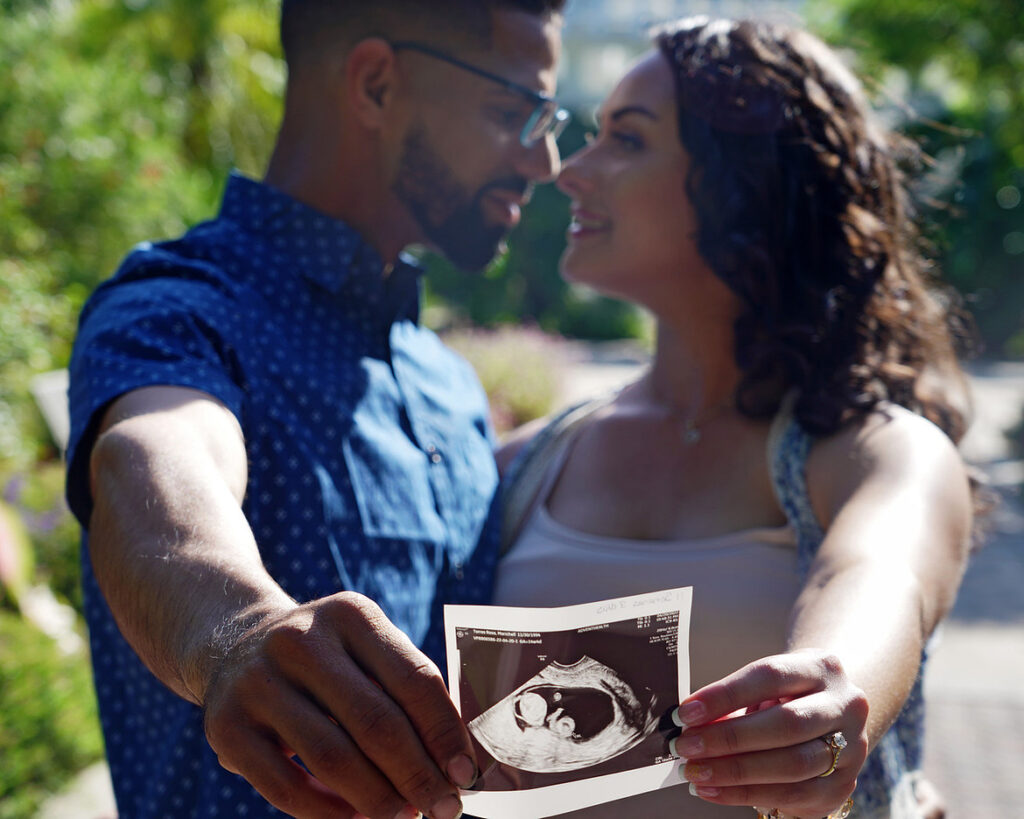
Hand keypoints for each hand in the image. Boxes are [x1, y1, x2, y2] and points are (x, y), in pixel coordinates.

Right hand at [201, 591, 475, 818]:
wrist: (234, 644)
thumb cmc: (326, 659)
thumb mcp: (364, 648)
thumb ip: (406, 690)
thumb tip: (456, 760)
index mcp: (351, 615)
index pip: (414, 679)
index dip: (445, 733)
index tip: (467, 774)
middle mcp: (301, 641)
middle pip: (376, 722)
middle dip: (418, 775)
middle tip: (445, 807)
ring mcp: (258, 682)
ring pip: (333, 758)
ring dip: (379, 799)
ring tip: (406, 817)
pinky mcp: (226, 726)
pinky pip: (287, 787)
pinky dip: (330, 812)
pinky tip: (358, 818)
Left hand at [670, 649, 867, 817]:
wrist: (833, 717)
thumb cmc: (788, 697)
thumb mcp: (766, 687)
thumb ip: (733, 703)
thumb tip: (689, 724)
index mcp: (822, 667)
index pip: (770, 676)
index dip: (725, 695)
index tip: (687, 713)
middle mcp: (845, 705)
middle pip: (786, 724)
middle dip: (729, 738)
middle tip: (687, 746)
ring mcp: (851, 748)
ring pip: (792, 765)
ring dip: (735, 772)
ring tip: (695, 772)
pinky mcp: (842, 785)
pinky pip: (792, 796)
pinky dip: (745, 794)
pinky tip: (713, 790)